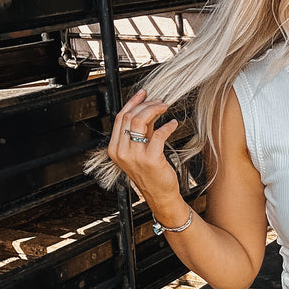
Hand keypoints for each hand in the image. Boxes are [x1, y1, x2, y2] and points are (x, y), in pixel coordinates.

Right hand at [107, 88, 182, 212]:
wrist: (160, 194)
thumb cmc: (151, 172)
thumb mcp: (140, 148)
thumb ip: (141, 129)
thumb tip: (147, 107)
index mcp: (114, 148)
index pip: (120, 118)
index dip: (133, 102)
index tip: (143, 94)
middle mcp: (121, 152)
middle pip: (130, 117)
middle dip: (146, 104)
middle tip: (160, 102)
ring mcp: (134, 156)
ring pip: (140, 121)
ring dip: (155, 110)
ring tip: (165, 108)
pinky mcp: (150, 159)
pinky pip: (159, 134)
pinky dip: (168, 126)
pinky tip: (173, 124)